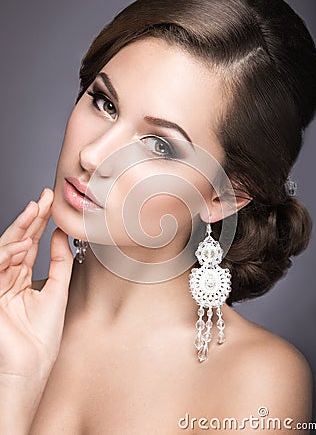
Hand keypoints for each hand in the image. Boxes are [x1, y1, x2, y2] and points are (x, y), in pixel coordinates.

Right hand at [0, 188, 72, 378]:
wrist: (30, 367)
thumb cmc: (43, 337)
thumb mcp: (57, 291)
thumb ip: (59, 262)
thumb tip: (60, 235)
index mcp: (21, 279)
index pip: (29, 244)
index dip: (39, 223)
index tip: (50, 202)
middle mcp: (6, 279)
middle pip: (16, 242)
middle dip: (29, 219)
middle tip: (43, 198)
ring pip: (3, 249)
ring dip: (19, 229)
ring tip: (36, 212)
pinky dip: (7, 254)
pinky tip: (24, 243)